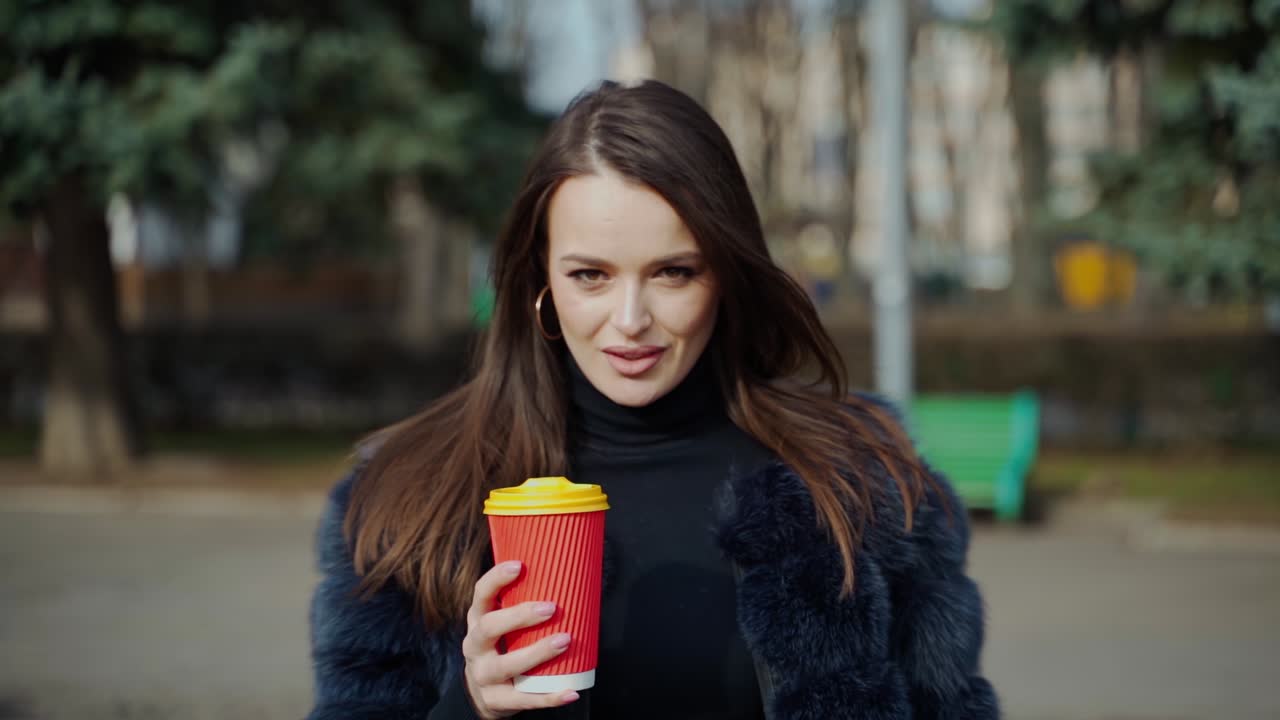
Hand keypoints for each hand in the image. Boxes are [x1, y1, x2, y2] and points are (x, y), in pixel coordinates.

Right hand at [461, 560, 579, 718]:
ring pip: (506, 665)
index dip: (496, 579)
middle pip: (489, 627)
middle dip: (519, 616)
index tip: (519, 565)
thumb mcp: (501, 624)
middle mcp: (475, 646)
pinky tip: (570, 692)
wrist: (483, 693)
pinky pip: (524, 699)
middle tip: (551, 608)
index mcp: (478, 620)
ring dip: (537, 653)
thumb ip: (520, 604)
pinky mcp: (496, 701)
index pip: (481, 594)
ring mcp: (483, 675)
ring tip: (565, 641)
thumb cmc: (502, 646)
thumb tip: (565, 574)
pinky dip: (549, 697)